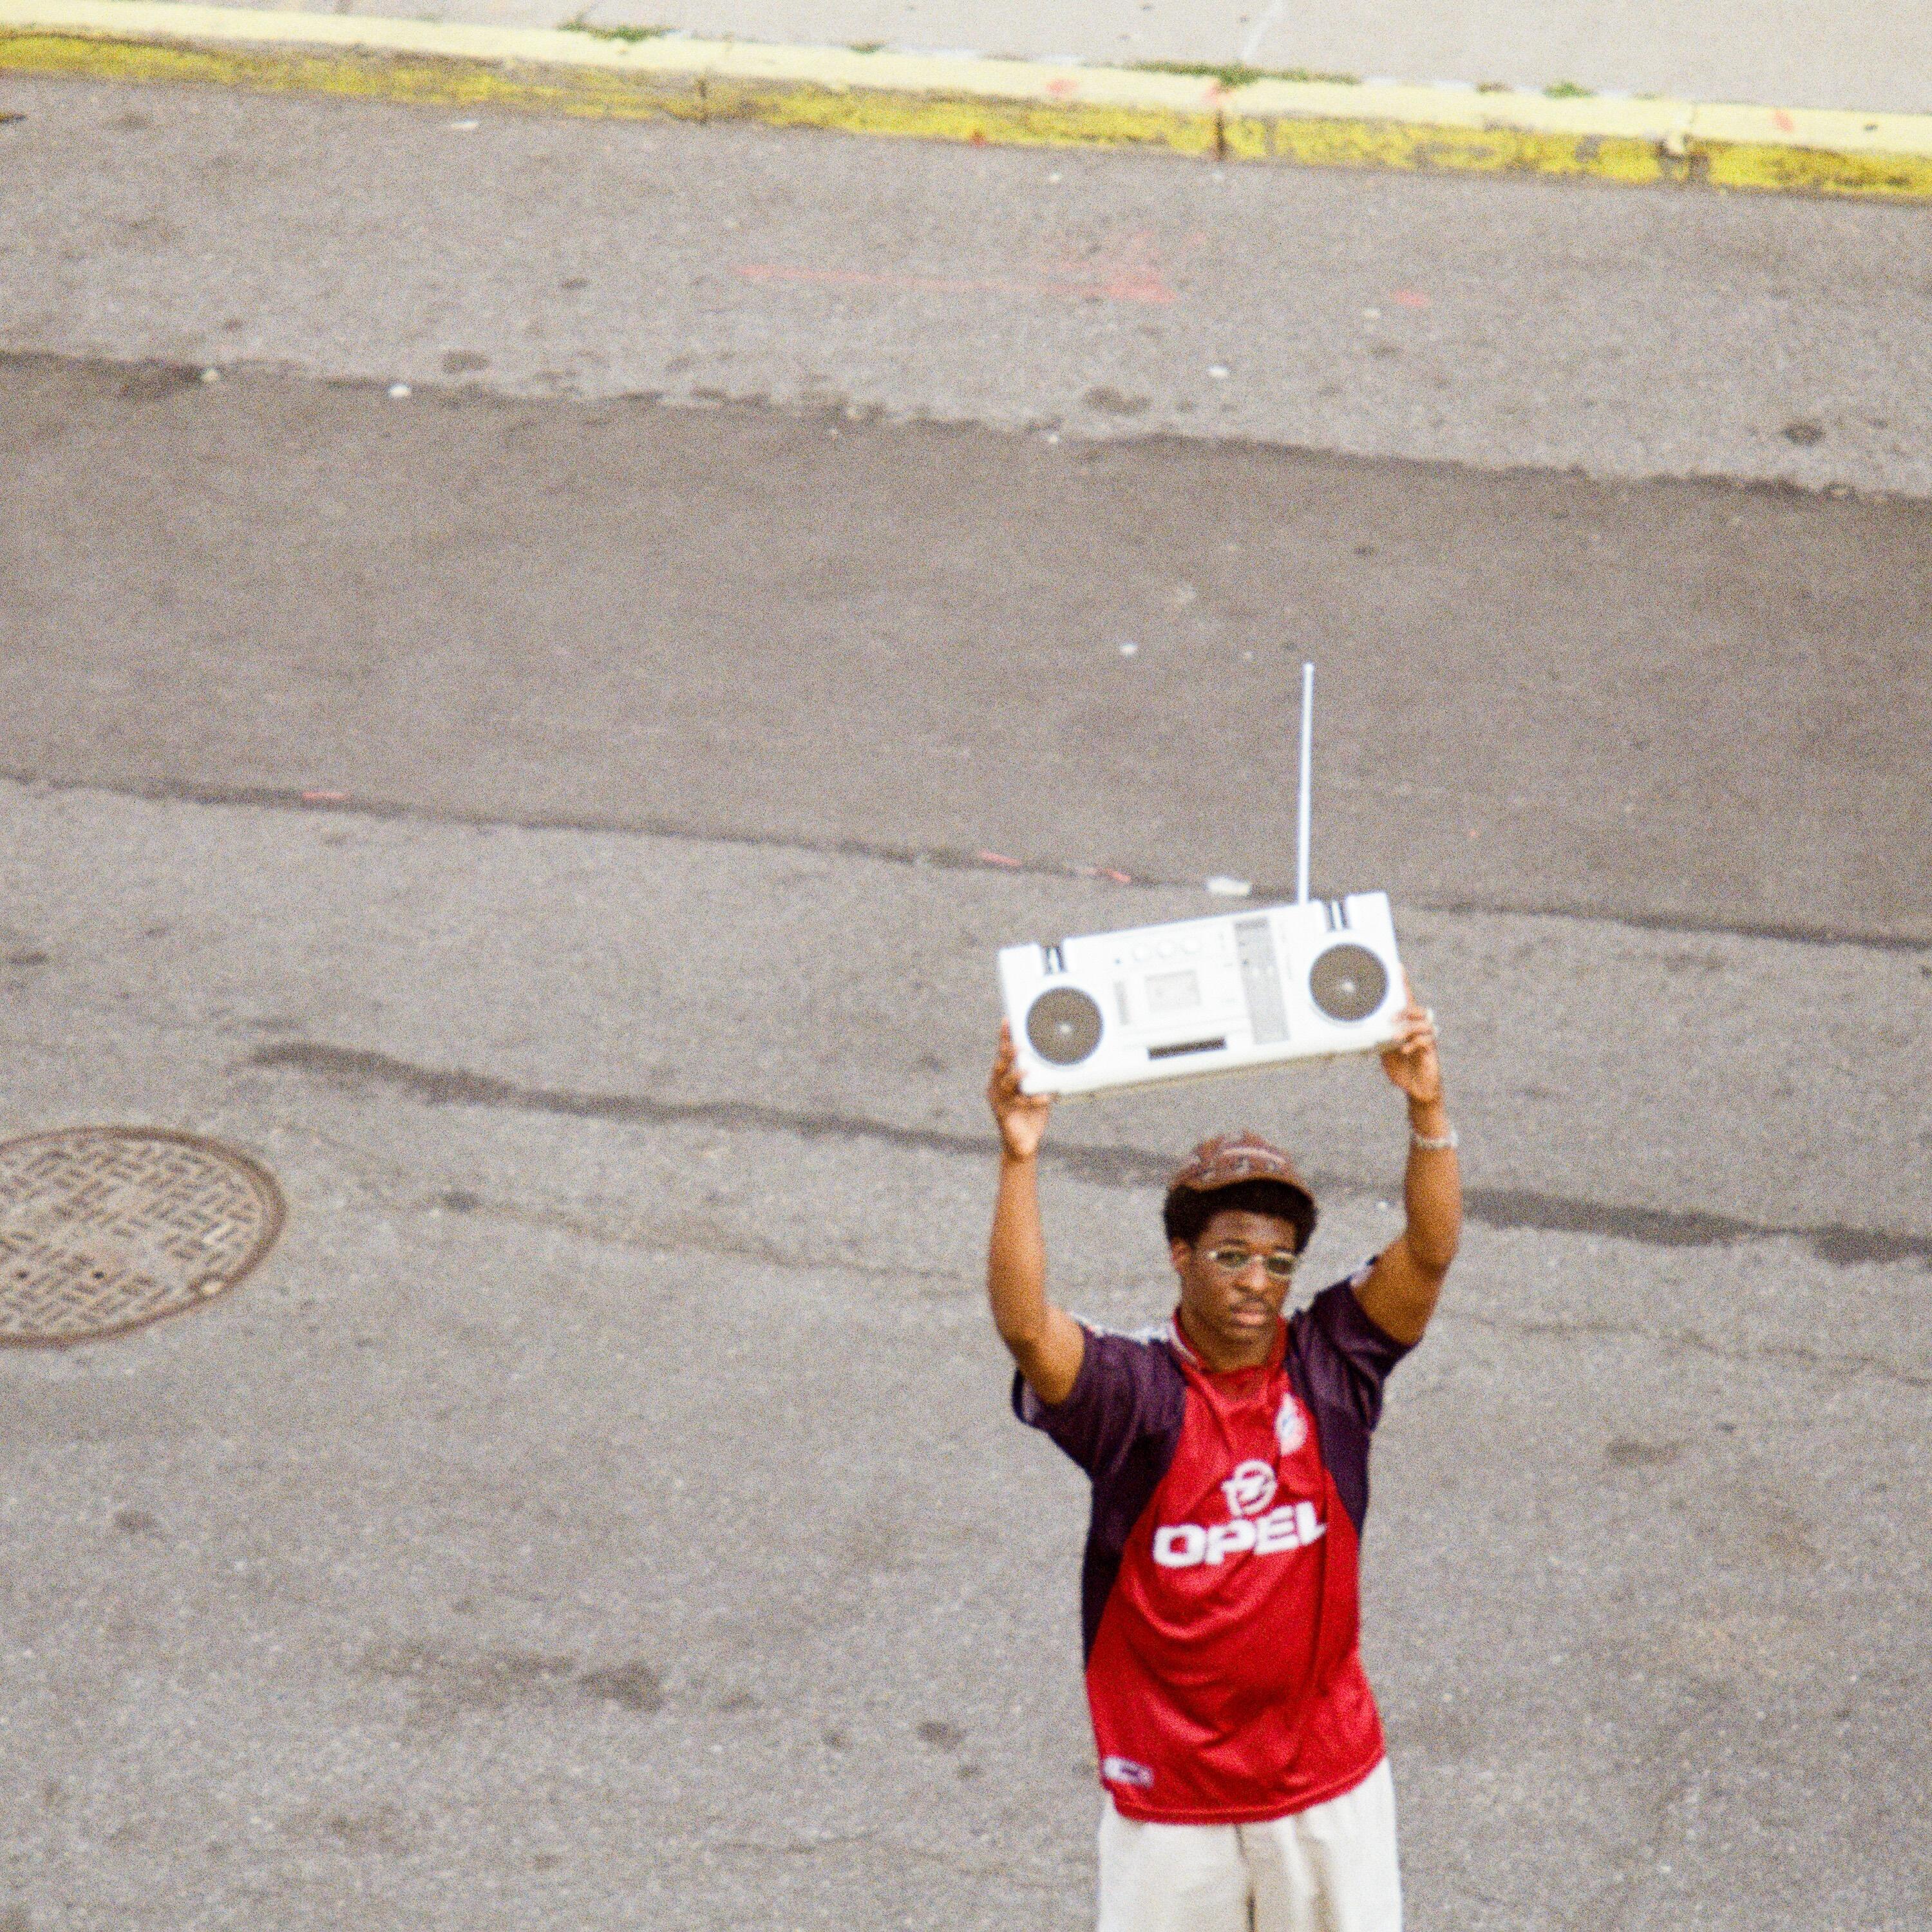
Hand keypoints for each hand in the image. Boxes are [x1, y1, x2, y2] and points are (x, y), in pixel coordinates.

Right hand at [988, 1021, 1052, 1160]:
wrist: (1023, 1145)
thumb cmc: (1030, 1115)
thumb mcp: (1038, 1092)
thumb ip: (1042, 1078)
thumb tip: (1058, 1061)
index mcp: (1003, 1078)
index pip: (1003, 1054)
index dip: (1005, 1038)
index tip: (1008, 1021)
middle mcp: (997, 1087)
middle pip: (1000, 1065)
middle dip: (1007, 1054)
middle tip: (1017, 1045)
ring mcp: (999, 1101)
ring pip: (1005, 1083)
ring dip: (1016, 1075)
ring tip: (1026, 1071)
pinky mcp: (1004, 1114)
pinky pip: (1018, 1104)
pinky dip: (1032, 1100)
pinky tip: (1044, 1098)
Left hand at [1379, 979, 1443, 1108]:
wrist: (1416, 1089)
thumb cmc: (1400, 1067)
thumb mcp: (1383, 1050)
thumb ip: (1377, 1037)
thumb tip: (1358, 1027)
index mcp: (1406, 1025)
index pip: (1406, 1000)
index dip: (1403, 984)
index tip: (1397, 966)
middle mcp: (1418, 1030)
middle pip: (1419, 1008)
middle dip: (1405, 1010)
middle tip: (1390, 1019)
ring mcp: (1427, 1040)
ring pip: (1425, 1022)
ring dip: (1408, 1027)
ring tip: (1395, 1037)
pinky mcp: (1431, 1053)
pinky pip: (1427, 1042)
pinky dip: (1414, 1044)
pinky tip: (1403, 1050)